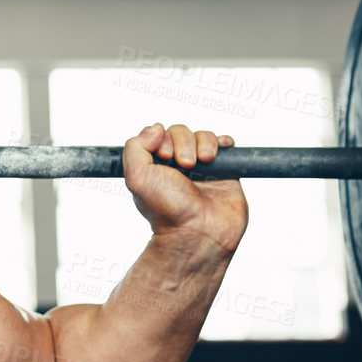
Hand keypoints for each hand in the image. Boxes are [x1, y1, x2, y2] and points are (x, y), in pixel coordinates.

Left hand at [122, 123, 248, 256]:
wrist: (198, 233)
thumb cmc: (167, 210)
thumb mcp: (137, 177)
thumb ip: (135, 147)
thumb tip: (156, 128)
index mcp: (155, 165)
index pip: (159, 134)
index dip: (163, 139)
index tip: (165, 157)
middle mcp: (177, 164)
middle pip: (181, 131)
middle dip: (184, 142)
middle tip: (186, 165)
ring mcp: (202, 167)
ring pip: (204, 135)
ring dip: (204, 142)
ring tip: (203, 161)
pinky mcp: (225, 172)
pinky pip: (226, 146)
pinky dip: (223, 142)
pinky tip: (219, 151)